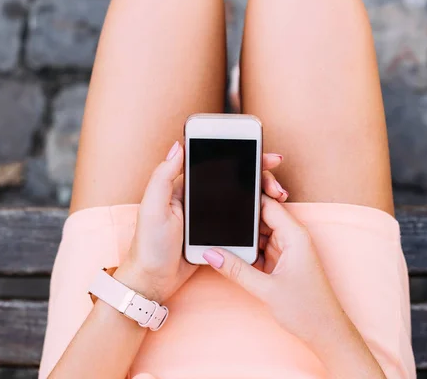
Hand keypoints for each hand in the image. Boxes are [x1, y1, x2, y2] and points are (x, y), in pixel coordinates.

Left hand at [115, 141, 287, 303]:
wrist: (153, 281)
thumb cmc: (148, 245)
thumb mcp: (153, 207)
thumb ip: (163, 176)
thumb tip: (178, 145)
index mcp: (184, 187)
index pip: (218, 164)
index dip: (242, 158)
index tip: (264, 156)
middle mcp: (199, 198)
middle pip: (236, 180)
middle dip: (260, 177)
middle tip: (276, 186)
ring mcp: (209, 217)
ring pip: (242, 200)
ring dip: (262, 196)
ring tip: (278, 199)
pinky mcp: (216, 235)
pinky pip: (240, 222)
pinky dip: (256, 218)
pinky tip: (269, 218)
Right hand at [202, 195, 385, 376]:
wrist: (325, 332)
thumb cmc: (307, 309)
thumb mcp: (266, 289)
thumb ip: (236, 270)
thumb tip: (210, 254)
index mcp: (295, 235)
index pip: (267, 205)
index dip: (247, 197)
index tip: (224, 194)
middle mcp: (292, 238)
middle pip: (260, 218)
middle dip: (240, 220)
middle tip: (214, 221)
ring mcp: (287, 249)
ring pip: (258, 234)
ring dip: (242, 239)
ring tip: (218, 240)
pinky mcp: (282, 262)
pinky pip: (260, 249)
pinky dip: (247, 252)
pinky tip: (231, 257)